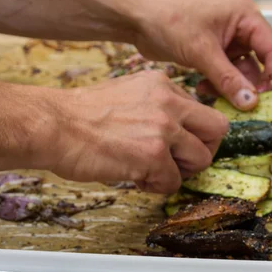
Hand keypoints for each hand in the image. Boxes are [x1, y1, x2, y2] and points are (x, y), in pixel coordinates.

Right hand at [45, 71, 226, 192]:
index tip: (177, 145)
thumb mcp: (127, 93)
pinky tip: (135, 178)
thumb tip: (173, 131)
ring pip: (202, 158)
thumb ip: (155, 106)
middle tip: (180, 162)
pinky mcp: (153, 156)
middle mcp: (169, 102)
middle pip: (218, 129)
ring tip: (153, 171)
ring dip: (180, 171)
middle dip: (202, 150)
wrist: (53, 125)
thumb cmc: (80, 115)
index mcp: (162, 84)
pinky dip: (157, 186)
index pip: (202, 110)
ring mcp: (163, 128)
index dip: (192, 132)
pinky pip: (174, 182)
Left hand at [133, 0, 271, 109]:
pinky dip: (219, 86)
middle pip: (262, 63)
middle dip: (256, 85)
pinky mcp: (213, 54)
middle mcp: (241, 28)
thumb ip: (228, 79)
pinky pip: (226, 76)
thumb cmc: (170, 20)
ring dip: (233, 89)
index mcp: (246, 17)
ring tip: (218, 99)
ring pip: (242, 73)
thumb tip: (251, 102)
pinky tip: (204, 90)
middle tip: (250, 107)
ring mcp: (228, 42)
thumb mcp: (202, 52)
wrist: (140, 19)